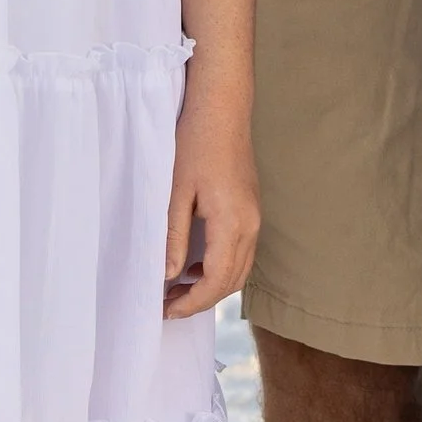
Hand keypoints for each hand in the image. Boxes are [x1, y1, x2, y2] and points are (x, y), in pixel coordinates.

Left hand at [164, 96, 257, 315]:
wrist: (222, 109)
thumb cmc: (195, 143)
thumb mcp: (175, 192)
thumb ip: (174, 237)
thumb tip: (169, 275)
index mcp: (232, 223)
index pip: (216, 281)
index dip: (192, 303)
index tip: (166, 311)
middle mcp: (250, 225)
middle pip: (231, 282)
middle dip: (201, 301)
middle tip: (167, 307)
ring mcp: (254, 217)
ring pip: (239, 270)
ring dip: (212, 286)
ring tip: (177, 289)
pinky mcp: (251, 209)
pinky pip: (241, 252)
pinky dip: (221, 268)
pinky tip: (195, 265)